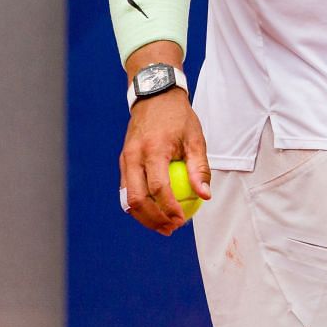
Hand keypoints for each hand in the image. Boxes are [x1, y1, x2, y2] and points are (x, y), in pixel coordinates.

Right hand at [119, 91, 210, 234]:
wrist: (154, 96)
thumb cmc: (179, 118)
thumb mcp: (196, 139)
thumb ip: (200, 168)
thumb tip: (204, 196)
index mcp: (153, 150)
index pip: (158, 187)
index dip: (169, 208)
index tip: (181, 221)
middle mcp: (134, 156)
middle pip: (137, 199)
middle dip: (153, 219)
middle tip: (171, 229)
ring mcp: (125, 159)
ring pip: (127, 198)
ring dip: (143, 216)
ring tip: (163, 226)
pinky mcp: (123, 161)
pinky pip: (126, 189)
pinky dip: (138, 204)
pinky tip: (154, 211)